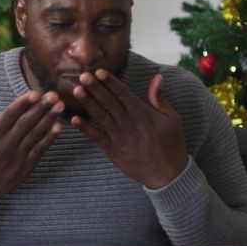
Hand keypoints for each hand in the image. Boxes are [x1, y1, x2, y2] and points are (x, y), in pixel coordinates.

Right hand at [0, 89, 64, 208]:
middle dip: (41, 108)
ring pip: (35, 135)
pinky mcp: (25, 168)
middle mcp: (4, 147)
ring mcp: (16, 158)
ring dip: (49, 119)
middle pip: (25, 123)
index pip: (9, 116)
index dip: (23, 103)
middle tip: (54, 95)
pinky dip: (50, 138)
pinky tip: (58, 126)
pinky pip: (40, 150)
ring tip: (60, 106)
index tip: (35, 92)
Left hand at [71, 70, 186, 188]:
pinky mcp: (113, 151)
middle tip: (82, 76)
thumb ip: (159, 98)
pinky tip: (74, 119)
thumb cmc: (171, 143)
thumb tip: (157, 77)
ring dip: (88, 103)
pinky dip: (85, 128)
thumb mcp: (171, 118)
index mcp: (143, 113)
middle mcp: (129, 123)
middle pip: (109, 102)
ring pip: (101, 116)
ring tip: (76, 91)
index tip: (98, 71)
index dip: (110, 81)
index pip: (123, 93)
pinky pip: (97, 138)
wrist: (167, 174)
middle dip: (95, 88)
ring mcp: (120, 137)